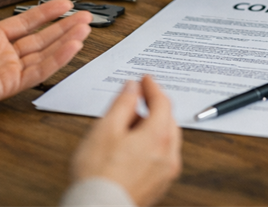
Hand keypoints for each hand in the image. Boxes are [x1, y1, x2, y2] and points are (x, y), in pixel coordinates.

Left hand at [0, 0, 91, 114]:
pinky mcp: (10, 84)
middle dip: (65, 27)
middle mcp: (4, 53)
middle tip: (85, 17)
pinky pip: (40, 70)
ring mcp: (9, 69)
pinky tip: (72, 46)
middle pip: (43, 38)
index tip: (65, 4)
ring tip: (85, 29)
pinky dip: (58, 58)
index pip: (28, 22)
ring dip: (67, 41)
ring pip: (46, 53)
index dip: (48, 12)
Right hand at [71, 76, 181, 206]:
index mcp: (159, 136)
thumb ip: (122, 104)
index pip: (162, 102)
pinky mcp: (159, 185)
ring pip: (166, 140)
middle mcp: (169, 154)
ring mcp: (166, 172)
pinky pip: (161, 157)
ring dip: (153, 128)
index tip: (145, 80)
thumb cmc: (98, 175)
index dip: (152, 87)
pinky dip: (152, 146)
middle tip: (135, 102)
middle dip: (153, 108)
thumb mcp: (105, 129)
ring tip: (127, 129)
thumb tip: (132, 88)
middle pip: (168, 121)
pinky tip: (132, 150)